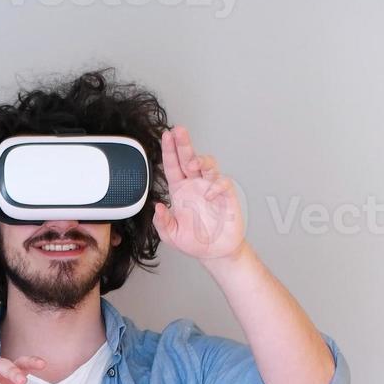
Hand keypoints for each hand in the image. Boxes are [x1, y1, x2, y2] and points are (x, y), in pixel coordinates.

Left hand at [152, 125, 246, 261]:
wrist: (215, 252)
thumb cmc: (194, 241)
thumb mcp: (171, 235)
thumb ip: (162, 223)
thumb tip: (158, 207)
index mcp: (180, 190)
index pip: (172, 166)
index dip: (169, 150)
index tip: (166, 136)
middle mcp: (195, 185)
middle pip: (189, 158)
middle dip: (184, 144)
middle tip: (178, 131)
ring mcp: (210, 188)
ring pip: (207, 164)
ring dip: (201, 159)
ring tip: (192, 162)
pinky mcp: (225, 195)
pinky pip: (222, 182)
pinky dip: (215, 185)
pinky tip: (209, 193)